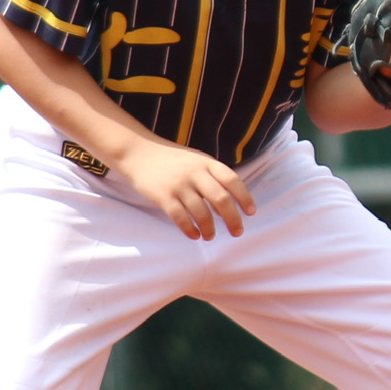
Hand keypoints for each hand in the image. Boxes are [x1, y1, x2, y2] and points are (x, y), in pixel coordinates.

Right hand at [115, 138, 258, 240]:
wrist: (139, 153)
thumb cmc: (173, 160)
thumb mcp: (196, 160)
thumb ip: (213, 177)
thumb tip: (230, 205)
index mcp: (207, 162)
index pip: (232, 180)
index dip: (244, 197)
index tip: (251, 213)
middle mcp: (195, 173)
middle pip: (221, 199)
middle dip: (232, 219)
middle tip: (237, 232)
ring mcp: (179, 185)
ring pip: (201, 212)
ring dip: (209, 228)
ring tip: (210, 236)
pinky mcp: (163, 196)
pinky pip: (180, 217)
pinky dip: (190, 229)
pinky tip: (194, 235)